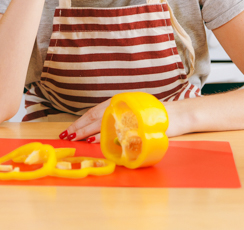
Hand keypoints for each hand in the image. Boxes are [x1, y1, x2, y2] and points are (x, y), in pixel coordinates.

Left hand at [60, 98, 191, 142]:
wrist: (175, 115)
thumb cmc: (151, 115)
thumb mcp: (130, 112)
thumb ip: (115, 117)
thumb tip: (95, 131)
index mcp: (118, 101)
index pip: (94, 111)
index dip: (81, 121)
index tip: (69, 129)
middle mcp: (121, 106)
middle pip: (96, 117)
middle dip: (80, 127)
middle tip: (68, 135)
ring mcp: (128, 114)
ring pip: (103, 123)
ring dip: (88, 132)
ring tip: (77, 139)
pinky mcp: (136, 124)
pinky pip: (116, 132)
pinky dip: (104, 137)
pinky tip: (95, 142)